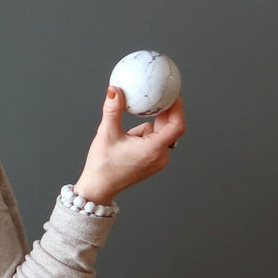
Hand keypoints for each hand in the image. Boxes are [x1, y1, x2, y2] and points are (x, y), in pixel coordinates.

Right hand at [73, 87, 184, 203]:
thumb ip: (112, 110)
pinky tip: (129, 141)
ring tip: (127, 135)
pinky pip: (156, 142)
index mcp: (152, 150)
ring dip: (149, 127)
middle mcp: (160, 157)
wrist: (98, 187)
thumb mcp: (106, 134)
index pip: (177, 125)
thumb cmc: (102, 165)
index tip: (174, 94)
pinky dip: (146, 136)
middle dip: (160, 114)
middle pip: (169, 128)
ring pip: (160, 134)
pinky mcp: (154, 163)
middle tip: (152, 98)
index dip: (178, 108)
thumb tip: (114, 90)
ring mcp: (158, 161)